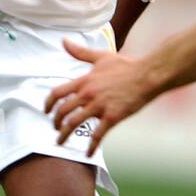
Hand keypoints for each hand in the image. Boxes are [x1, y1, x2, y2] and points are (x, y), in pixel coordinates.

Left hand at [45, 39, 149, 156]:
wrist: (148, 75)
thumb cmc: (126, 65)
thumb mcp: (101, 56)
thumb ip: (81, 52)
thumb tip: (64, 41)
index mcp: (84, 81)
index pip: (58, 93)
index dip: (48, 104)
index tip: (46, 111)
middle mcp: (88, 94)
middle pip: (63, 111)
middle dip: (56, 122)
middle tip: (56, 129)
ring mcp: (99, 106)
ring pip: (74, 123)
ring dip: (64, 135)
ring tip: (61, 142)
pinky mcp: (112, 117)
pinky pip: (97, 135)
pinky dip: (90, 146)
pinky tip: (88, 154)